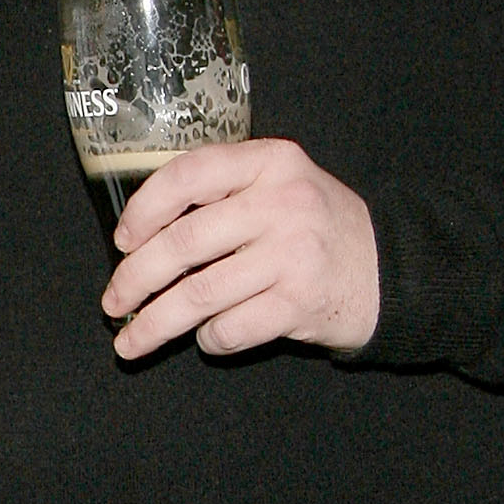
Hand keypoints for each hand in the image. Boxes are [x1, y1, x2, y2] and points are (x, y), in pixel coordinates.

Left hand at [101, 137, 379, 360]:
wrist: (390, 270)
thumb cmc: (317, 228)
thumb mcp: (281, 185)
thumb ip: (224, 192)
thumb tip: (140, 237)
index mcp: (270, 161)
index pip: (188, 174)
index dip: (144, 209)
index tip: (122, 241)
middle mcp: (283, 202)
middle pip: (183, 243)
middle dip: (135, 279)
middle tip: (113, 301)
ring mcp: (294, 255)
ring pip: (199, 294)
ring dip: (155, 323)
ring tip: (130, 341)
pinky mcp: (301, 304)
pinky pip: (230, 329)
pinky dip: (209, 339)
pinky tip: (208, 337)